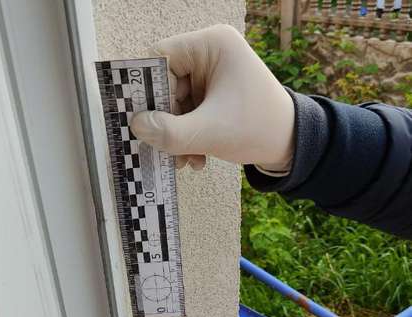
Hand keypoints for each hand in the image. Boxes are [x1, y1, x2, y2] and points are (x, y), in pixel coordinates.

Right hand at [130, 25, 294, 170]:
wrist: (291, 146)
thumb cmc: (258, 129)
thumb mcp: (209, 132)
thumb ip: (169, 131)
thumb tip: (136, 126)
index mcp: (212, 45)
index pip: (161, 58)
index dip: (149, 90)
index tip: (143, 121)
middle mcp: (210, 54)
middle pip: (166, 85)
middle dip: (165, 122)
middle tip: (165, 149)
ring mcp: (211, 75)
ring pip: (174, 104)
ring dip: (176, 136)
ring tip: (184, 161)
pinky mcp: (213, 95)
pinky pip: (186, 113)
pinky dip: (187, 136)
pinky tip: (195, 158)